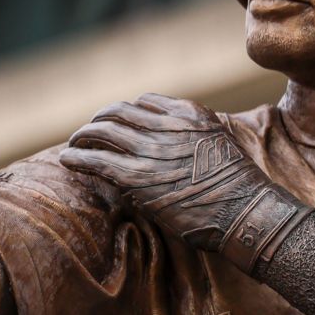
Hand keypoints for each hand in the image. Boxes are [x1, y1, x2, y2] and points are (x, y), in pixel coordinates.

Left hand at [60, 94, 310, 272]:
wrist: (248, 212)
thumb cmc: (239, 186)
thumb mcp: (219, 142)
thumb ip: (191, 132)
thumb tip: (164, 136)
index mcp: (188, 113)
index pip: (145, 101)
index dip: (126, 111)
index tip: (118, 120)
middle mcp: (166, 125)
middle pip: (117, 111)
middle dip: (99, 119)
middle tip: (89, 131)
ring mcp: (150, 150)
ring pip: (102, 131)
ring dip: (83, 136)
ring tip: (74, 144)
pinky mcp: (137, 177)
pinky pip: (96, 160)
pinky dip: (77, 157)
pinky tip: (67, 160)